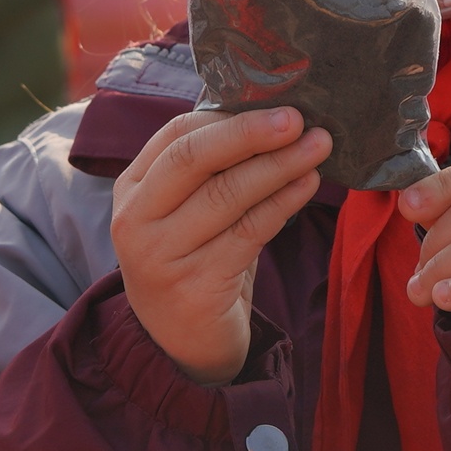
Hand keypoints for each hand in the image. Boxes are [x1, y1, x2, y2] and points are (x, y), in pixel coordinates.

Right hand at [112, 106, 329, 380]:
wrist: (183, 346)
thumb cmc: (196, 263)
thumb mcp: (189, 213)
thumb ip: (214, 169)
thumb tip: (273, 113)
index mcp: (132, 189)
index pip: (176, 135)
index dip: (229, 117)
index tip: (278, 104)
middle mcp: (135, 220)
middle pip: (194, 158)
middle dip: (250, 133)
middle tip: (299, 119)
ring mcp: (160, 256)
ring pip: (226, 194)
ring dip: (279, 166)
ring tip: (318, 148)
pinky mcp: (193, 287)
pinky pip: (248, 233)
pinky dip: (282, 204)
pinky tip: (307, 185)